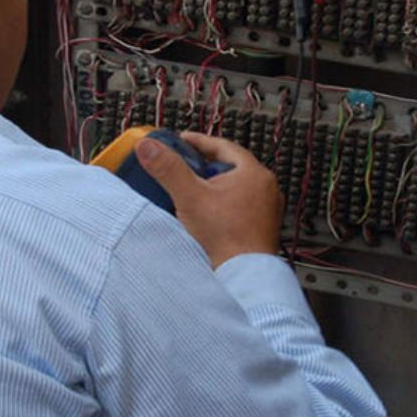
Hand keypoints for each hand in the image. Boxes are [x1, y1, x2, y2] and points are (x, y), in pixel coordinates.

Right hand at [135, 131, 284, 267]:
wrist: (243, 276)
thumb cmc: (226, 239)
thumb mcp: (190, 197)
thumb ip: (168, 169)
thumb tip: (149, 147)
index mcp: (254, 173)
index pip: (222, 146)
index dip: (198, 142)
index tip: (181, 141)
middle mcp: (266, 188)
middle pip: (230, 166)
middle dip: (205, 165)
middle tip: (184, 167)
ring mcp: (267, 209)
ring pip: (236, 187)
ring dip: (214, 187)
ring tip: (193, 192)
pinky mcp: (262, 227)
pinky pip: (241, 207)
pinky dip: (223, 205)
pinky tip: (208, 215)